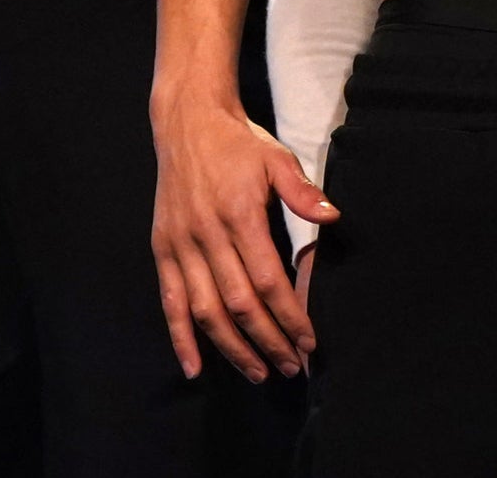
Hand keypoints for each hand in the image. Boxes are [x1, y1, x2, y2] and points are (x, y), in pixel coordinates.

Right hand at [150, 98, 338, 380]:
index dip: (288, 314)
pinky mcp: (162, 250)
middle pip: (238, 303)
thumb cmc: (240, 144)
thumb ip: (302, 192)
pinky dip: (181, 338)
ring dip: (231, 347)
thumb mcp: (277, 158)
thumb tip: (333, 217)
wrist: (188, 125)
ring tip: (257, 372)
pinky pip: (170, 302)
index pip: (268, 279)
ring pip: (205, 310)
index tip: (308, 339)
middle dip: (267, 340)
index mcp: (240, 215)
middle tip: (290, 366)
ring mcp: (180, 245)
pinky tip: (196, 366)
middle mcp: (207, 235)